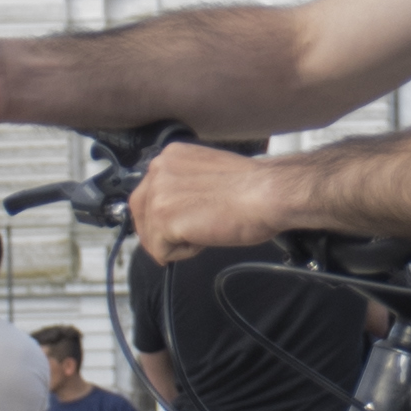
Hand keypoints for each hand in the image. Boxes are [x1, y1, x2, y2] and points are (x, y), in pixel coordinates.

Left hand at [126, 138, 294, 262]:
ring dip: (175, 242)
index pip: (148, 192)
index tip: (182, 222)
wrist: (269, 194)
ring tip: (204, 232)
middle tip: (187, 238)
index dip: (164, 215)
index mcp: (169, 156)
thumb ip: (183, 185)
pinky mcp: (163, 218)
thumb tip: (174, 209)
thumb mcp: (207, 174)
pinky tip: (204, 238)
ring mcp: (158, 193)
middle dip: (160, 233)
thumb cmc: (253, 189)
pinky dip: (183, 254)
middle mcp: (158, 169)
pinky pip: (160, 252)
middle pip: (140, 214)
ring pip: (150, 235)